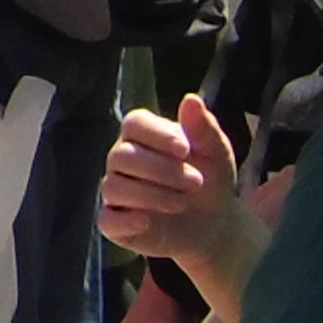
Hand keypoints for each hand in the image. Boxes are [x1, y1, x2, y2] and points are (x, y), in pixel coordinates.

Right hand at [98, 93, 244, 267]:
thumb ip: (204, 128)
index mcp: (143, 137)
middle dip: (162, 170)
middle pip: (122, 156)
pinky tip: (148, 222)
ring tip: (182, 203)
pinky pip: (107, 219)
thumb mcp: (216, 154)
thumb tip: (190, 99)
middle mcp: (122, 161)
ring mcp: (116, 192)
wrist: (213, 223)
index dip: (156, 135)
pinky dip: (125, 220)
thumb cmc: (210, 180)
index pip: (133, 124)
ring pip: (114, 187)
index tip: (186, 150)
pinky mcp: (115, 222)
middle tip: (196, 182)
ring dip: (151, 195)